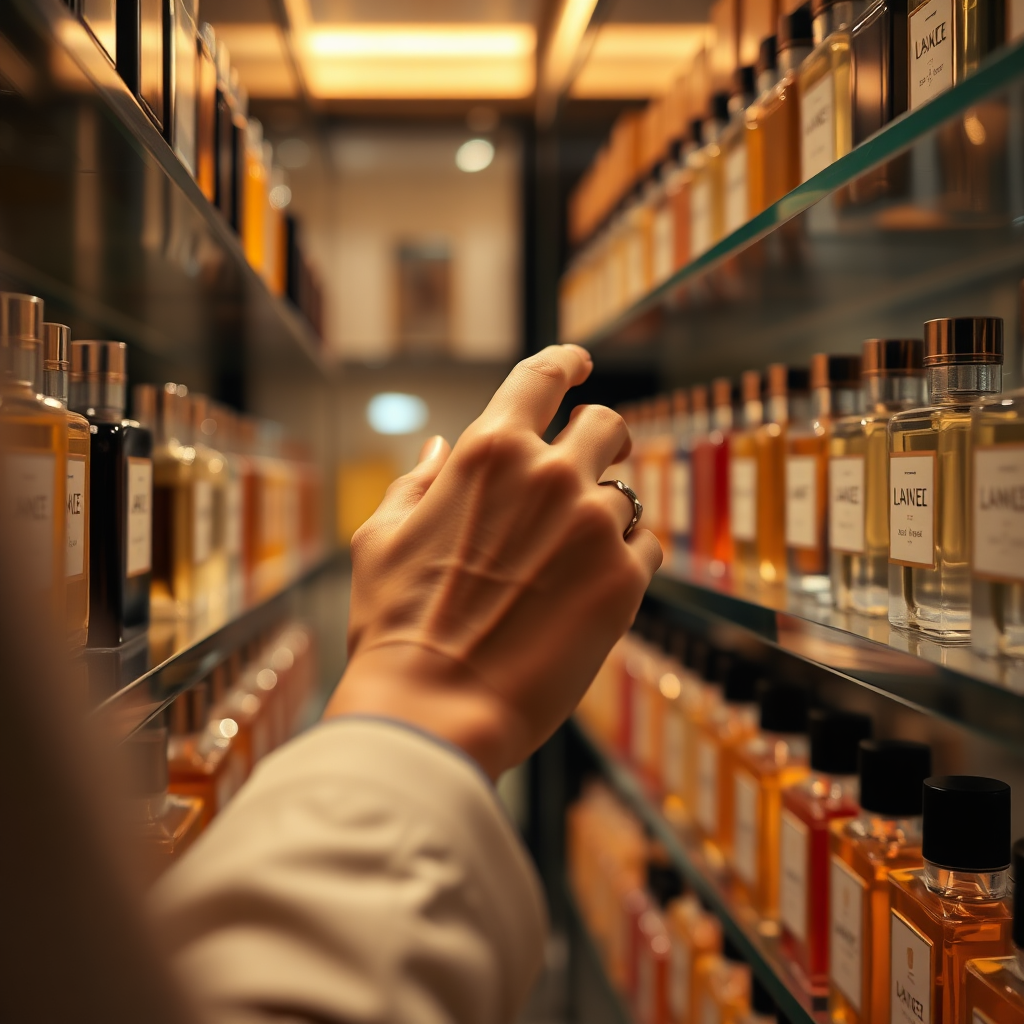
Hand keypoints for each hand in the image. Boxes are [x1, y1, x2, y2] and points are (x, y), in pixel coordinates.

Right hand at [325, 345, 661, 778]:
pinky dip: (628, 558)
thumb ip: (419, 481)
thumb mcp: (383, 538)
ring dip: (606, 514)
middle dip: (602, 439)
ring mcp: (594, 526)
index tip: (580, 362)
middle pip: (607, 425)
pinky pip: (648, 546)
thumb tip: (439, 444)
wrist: (434, 710)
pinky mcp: (625, 581)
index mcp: (488, 452)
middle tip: (593, 465)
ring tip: (572, 558)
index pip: (541, 377)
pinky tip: (593, 588)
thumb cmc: (396, 626)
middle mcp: (551, 475)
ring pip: (628, 494)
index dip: (566, 361)